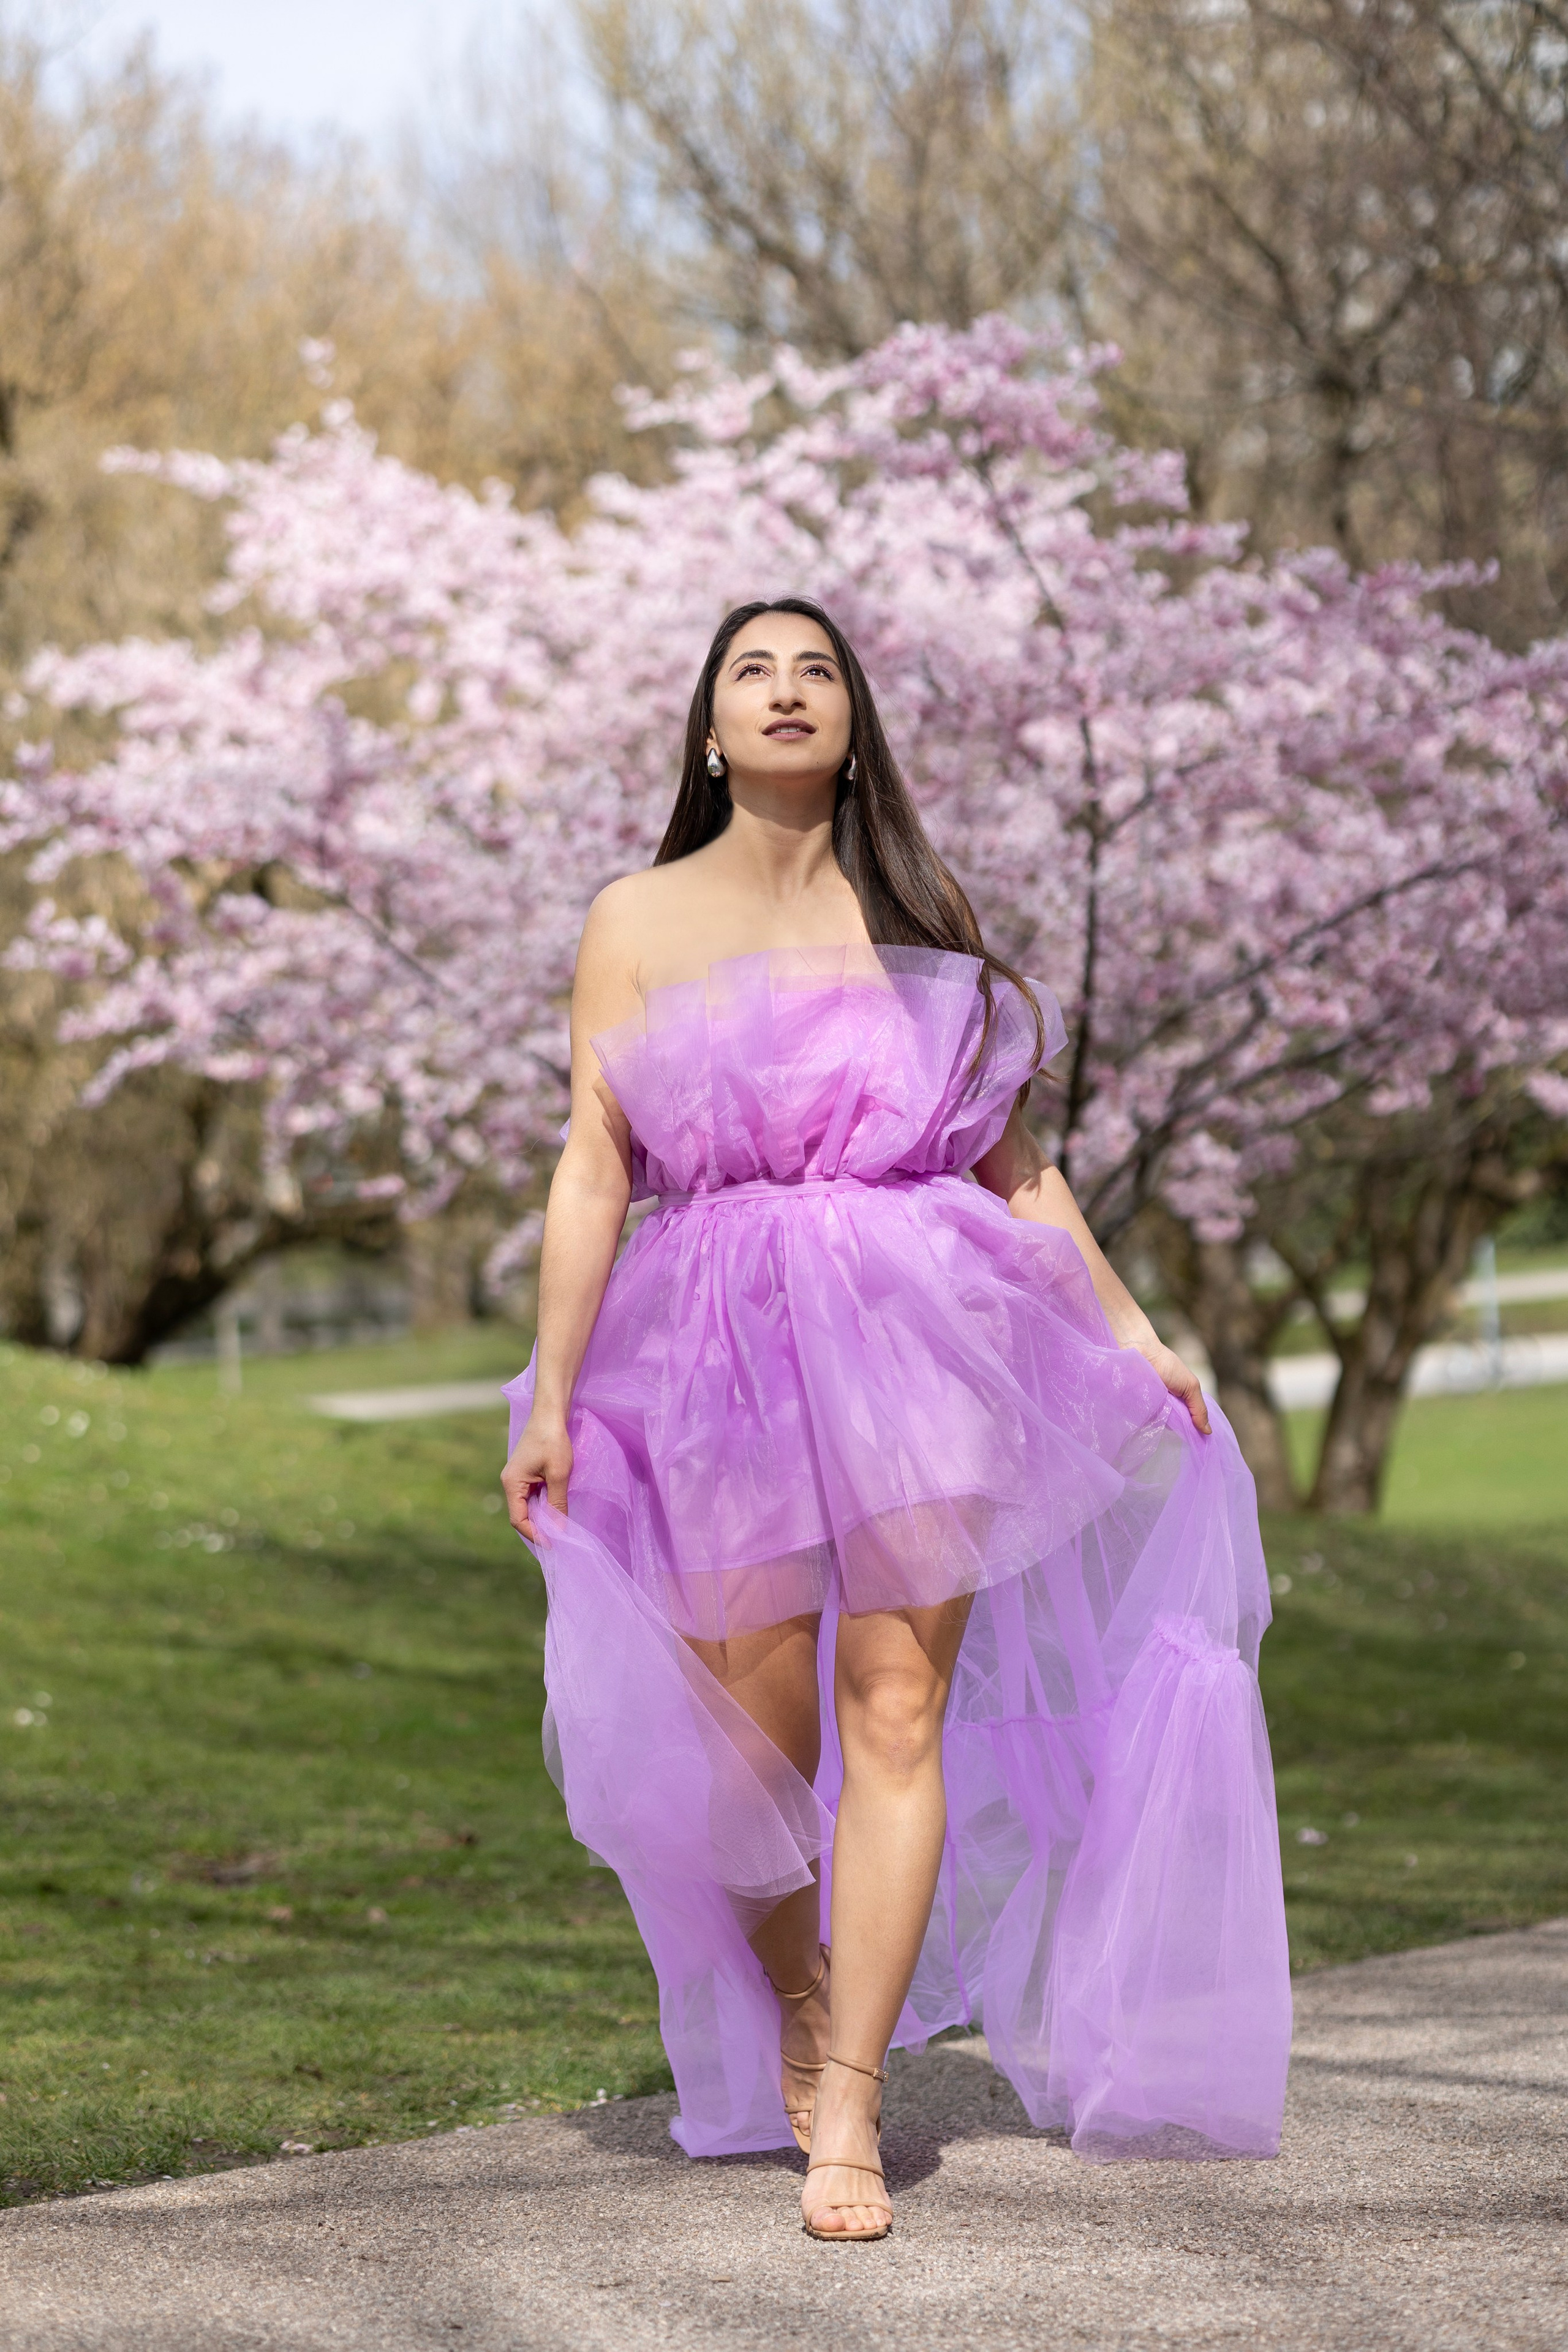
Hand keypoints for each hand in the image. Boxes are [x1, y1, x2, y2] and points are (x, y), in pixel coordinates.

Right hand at [501, 1414, 572, 1541]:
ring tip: (560, 1526)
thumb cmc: (553, 1441)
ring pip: (528, 1505)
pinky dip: (543, 1504)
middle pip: (521, 1514)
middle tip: (559, 1538)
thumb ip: (557, 1503)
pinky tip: (557, 1508)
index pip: (518, 1519)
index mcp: (512, 1483)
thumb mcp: (559, 1474)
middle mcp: (510, 1482)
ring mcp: (517, 1477)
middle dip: (539, 1527)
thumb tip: (559, 1530)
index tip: (553, 1544)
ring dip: (542, 1516)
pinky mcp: (526, 1472)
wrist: (550, 1413)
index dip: (535, 1534)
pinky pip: (532, 1495)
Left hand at [1132, 1335, 1211, 1435]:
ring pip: (1159, 1426)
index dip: (1193, 1431)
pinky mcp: (1138, 1408)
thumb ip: (1199, 1408)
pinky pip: (1144, 1421)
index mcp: (1181, 1402)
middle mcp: (1167, 1407)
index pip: (1189, 1423)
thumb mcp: (1190, 1386)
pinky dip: (1147, 1419)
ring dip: (1161, 1422)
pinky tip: (1147, 1414)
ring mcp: (1152, 1408)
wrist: (1142, 1352)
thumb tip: (1208, 1432)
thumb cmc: (1168, 1366)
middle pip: (1174, 1427)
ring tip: (1160, 1413)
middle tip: (1175, 1421)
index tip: (1196, 1440)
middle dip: (1177, 1427)